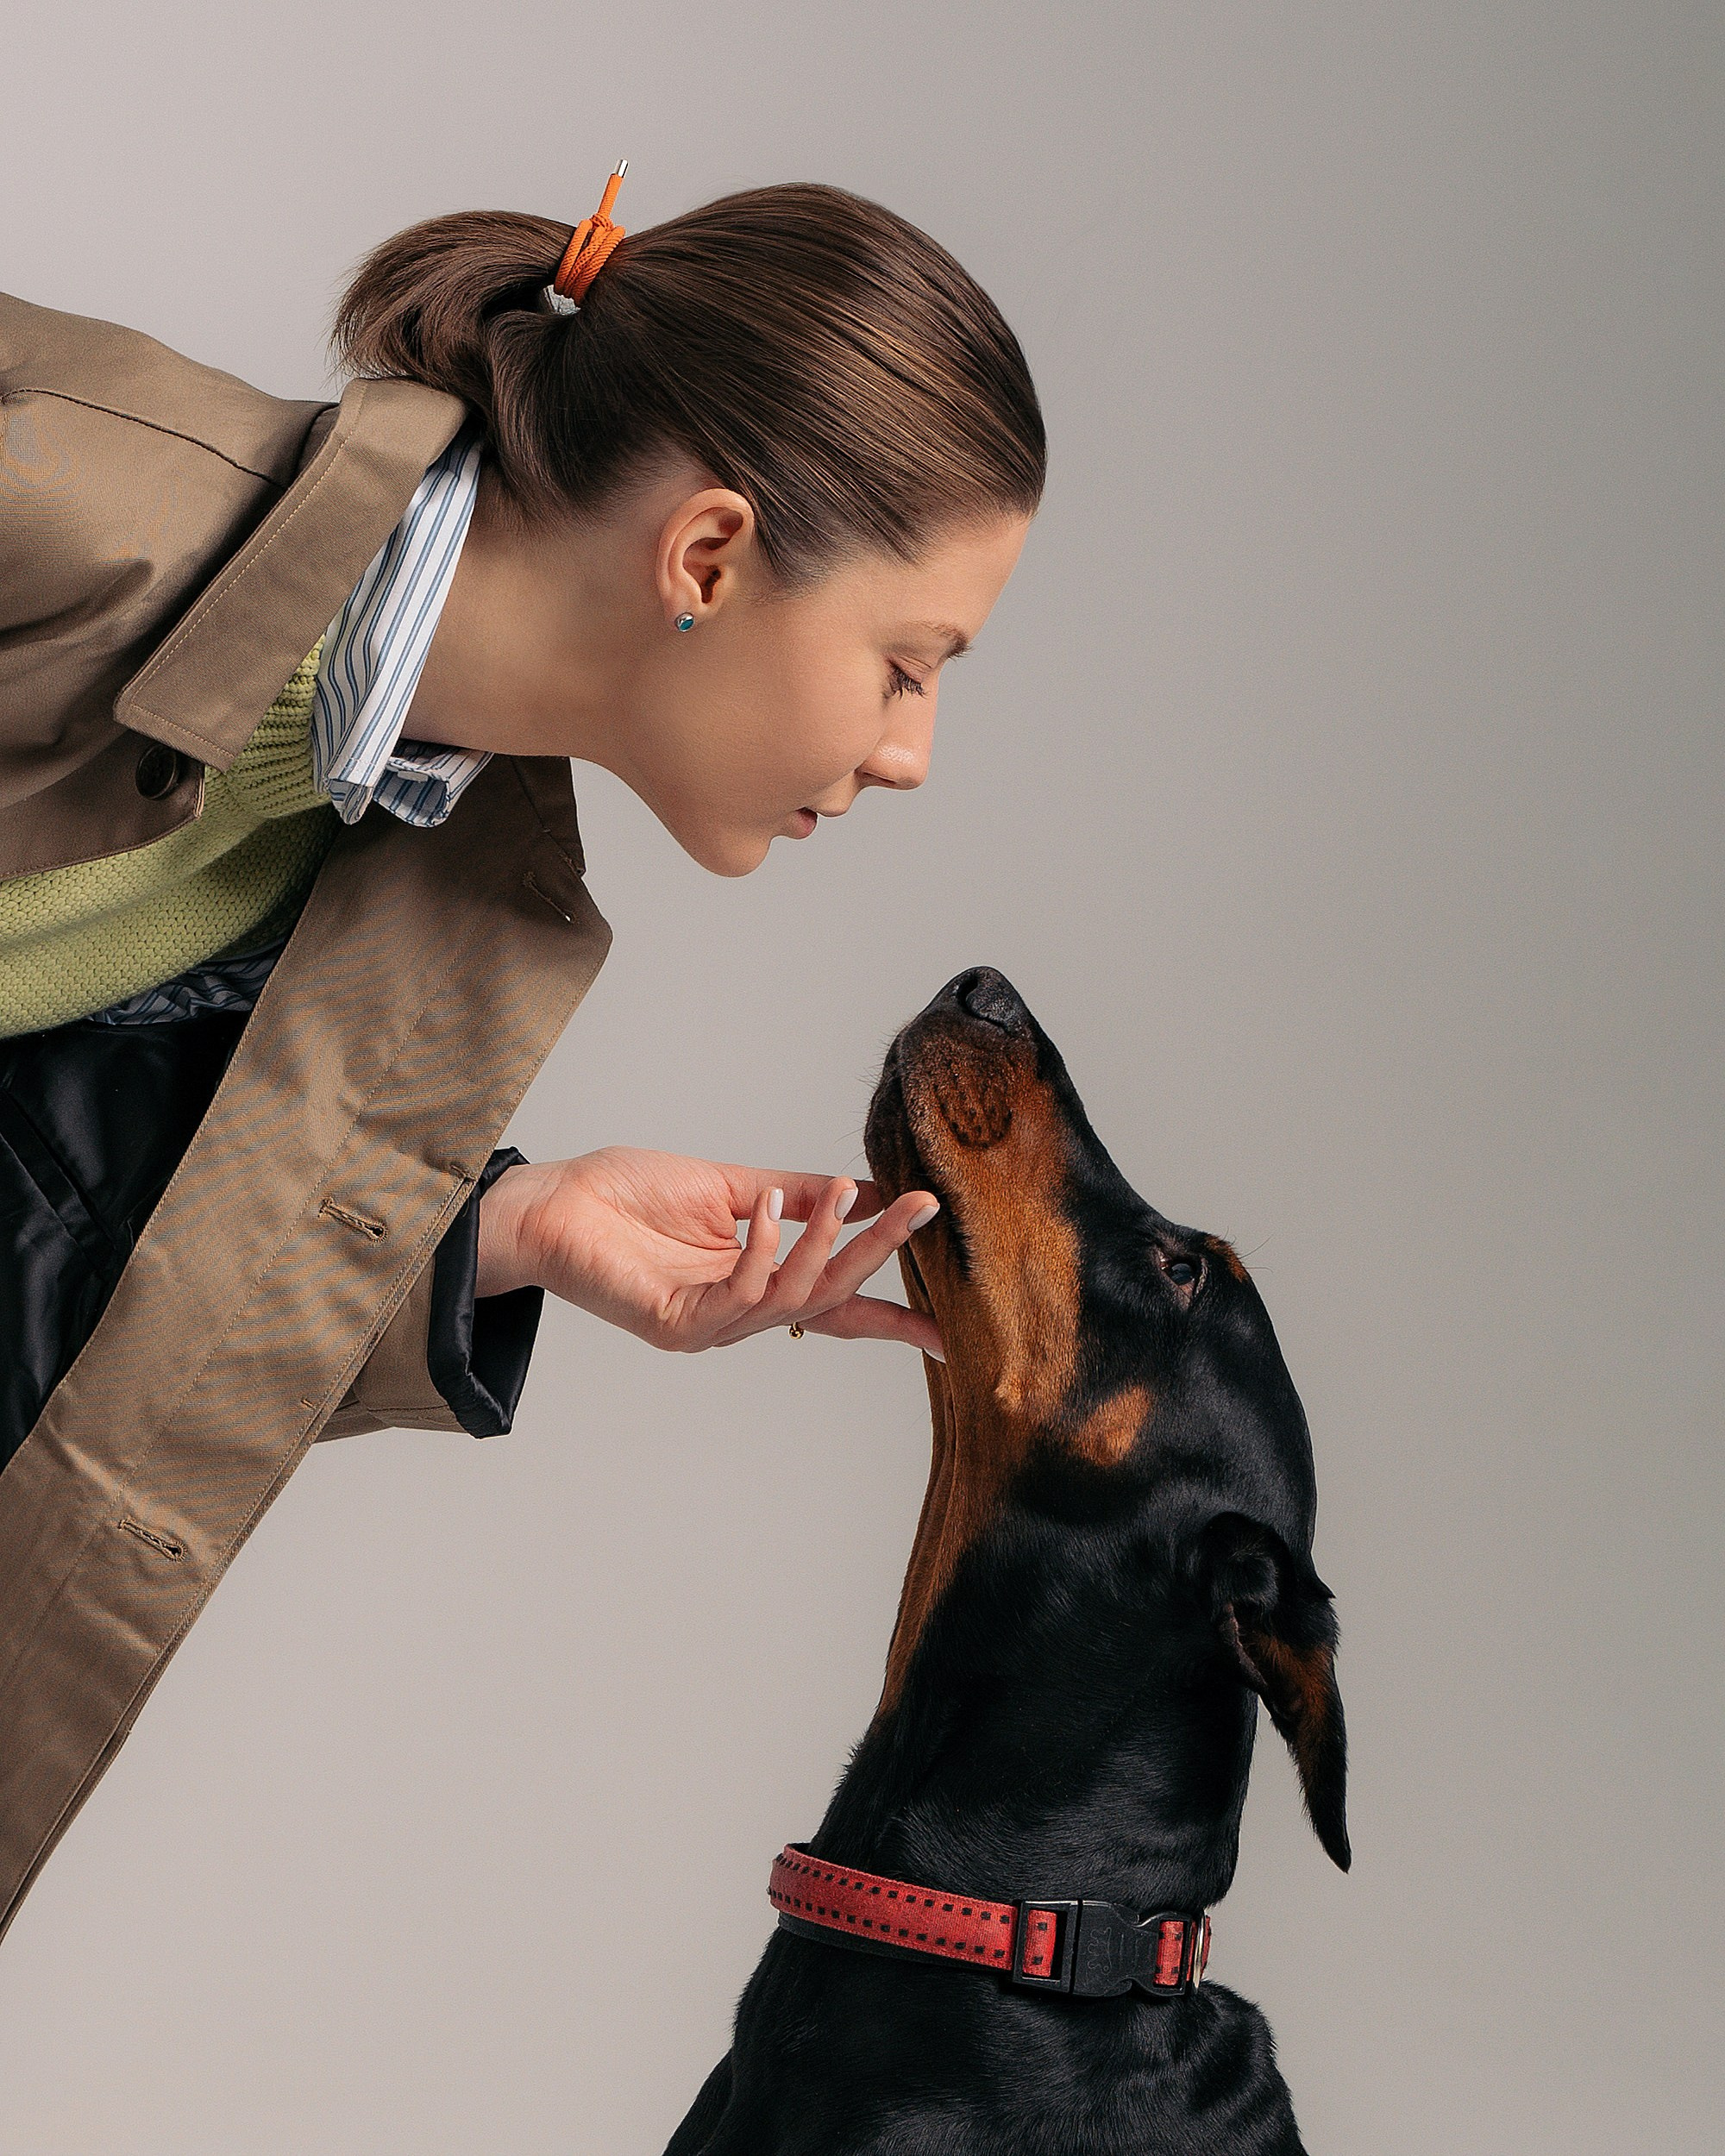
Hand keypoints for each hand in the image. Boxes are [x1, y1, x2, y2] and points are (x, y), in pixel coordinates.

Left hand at [472, 1147, 944, 1357]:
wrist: (552, 1204)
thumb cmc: (627, 1197)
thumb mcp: (731, 1187)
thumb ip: (796, 1195)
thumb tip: (864, 1190)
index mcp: (756, 1285)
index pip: (838, 1308)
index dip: (893, 1322)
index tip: (949, 1337)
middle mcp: (739, 1316)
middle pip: (831, 1297)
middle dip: (881, 1253)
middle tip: (920, 1210)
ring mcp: (710, 1326)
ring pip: (795, 1295)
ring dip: (827, 1241)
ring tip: (842, 1192)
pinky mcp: (678, 1324)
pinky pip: (742, 1292)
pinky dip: (764, 1246)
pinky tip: (765, 1206)